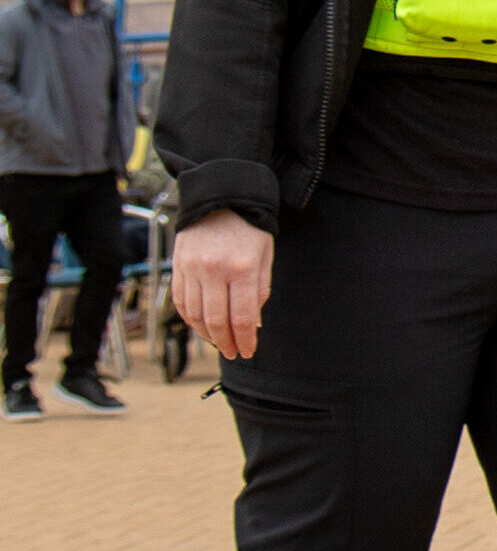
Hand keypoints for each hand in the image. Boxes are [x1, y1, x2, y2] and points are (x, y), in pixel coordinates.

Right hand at [171, 210, 273, 360]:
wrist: (221, 197)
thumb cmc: (250, 228)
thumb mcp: (265, 256)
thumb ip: (259, 290)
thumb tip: (253, 324)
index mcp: (242, 268)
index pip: (243, 317)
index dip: (245, 339)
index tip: (248, 351)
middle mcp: (214, 270)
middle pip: (217, 320)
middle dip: (226, 342)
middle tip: (233, 352)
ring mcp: (192, 268)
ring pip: (195, 314)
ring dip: (206, 334)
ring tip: (219, 342)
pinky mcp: (178, 266)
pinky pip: (181, 301)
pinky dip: (190, 318)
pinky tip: (201, 326)